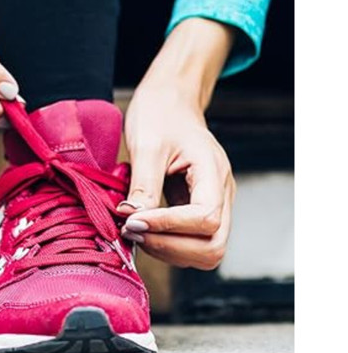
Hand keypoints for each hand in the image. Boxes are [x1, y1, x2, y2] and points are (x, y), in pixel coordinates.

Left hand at [119, 19, 235, 269]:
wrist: (170, 101)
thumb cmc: (160, 114)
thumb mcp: (147, 145)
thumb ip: (144, 185)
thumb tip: (133, 220)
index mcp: (214, 173)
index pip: (206, 219)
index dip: (169, 227)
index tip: (132, 221)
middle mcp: (220, 194)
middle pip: (213, 245)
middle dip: (170, 246)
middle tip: (131, 230)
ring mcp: (212, 204)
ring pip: (205, 251)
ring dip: (168, 250)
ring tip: (134, 231)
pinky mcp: (198, 210)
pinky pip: (192, 242)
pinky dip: (167, 244)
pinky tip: (142, 228)